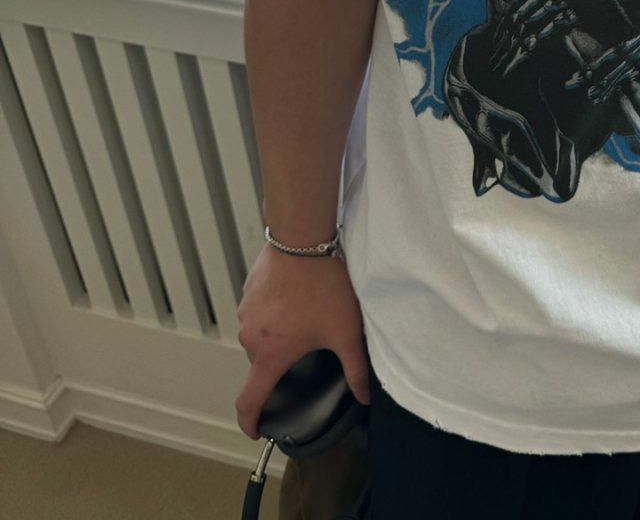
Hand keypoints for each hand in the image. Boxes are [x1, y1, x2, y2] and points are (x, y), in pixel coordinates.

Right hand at [234, 243, 369, 438]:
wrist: (303, 238)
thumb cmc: (324, 285)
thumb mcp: (346, 331)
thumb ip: (355, 368)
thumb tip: (364, 397)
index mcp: (270, 355)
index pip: (249, 401)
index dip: (249, 421)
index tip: (255, 430)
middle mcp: (250, 337)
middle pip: (261, 363)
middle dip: (280, 362)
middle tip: (307, 351)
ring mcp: (246, 311)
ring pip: (260, 334)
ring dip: (278, 333)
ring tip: (306, 318)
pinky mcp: (249, 290)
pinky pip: (259, 310)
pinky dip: (273, 312)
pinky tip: (297, 298)